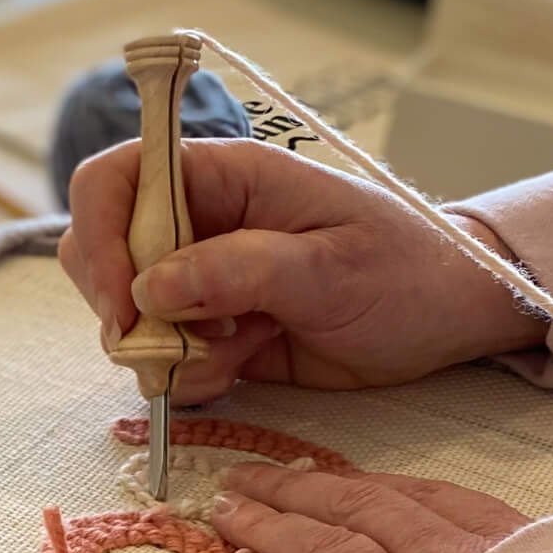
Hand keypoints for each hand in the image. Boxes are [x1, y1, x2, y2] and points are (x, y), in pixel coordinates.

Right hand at [57, 136, 544, 404]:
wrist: (452, 317)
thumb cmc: (407, 271)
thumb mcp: (330, 269)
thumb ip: (238, 271)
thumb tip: (147, 288)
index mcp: (226, 177)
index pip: (118, 179)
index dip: (99, 233)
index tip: (122, 300)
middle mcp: (200, 222)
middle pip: (102, 249)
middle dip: (118, 306)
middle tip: (162, 347)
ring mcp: (201, 278)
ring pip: (126, 312)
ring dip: (158, 348)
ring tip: (231, 355)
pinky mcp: (213, 330)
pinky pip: (164, 356)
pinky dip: (185, 376)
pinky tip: (241, 369)